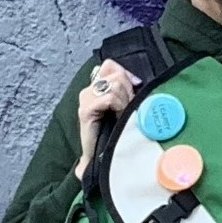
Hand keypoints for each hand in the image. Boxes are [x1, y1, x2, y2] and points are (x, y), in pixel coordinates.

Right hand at [73, 59, 140, 173]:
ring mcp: (85, 99)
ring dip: (125, 101)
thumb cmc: (113, 133)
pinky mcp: (85, 110)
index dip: (126, 74)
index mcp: (95, 87)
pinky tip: (117, 118)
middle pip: (117, 75)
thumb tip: (136, 80)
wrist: (100, 157)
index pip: (110, 65)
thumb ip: (125, 90)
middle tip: (127, 109)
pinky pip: (109, 98)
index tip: (136, 87)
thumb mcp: (123, 107)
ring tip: (122, 115)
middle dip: (128, 91)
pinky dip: (118, 107)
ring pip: (115, 85)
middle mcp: (88, 90)